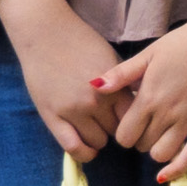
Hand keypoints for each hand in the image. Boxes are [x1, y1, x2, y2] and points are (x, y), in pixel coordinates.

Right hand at [0, 0, 124, 161]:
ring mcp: (73, 111)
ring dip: (99, 137)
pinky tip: (87, 148)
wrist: (45, 32)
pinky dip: (84, 153)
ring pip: (98, 141)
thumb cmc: (80, 42)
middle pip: (117, 131)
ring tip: (95, 126)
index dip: (134, 120)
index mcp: (114, 87)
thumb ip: (124, 85)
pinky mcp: (52, 116)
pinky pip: (73, 147)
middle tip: (110, 120)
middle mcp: (95, 102)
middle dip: (116, 127)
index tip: (131, 119)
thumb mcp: (112, 60)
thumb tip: (140, 106)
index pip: (134, 118)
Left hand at [106, 3, 186, 180]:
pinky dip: (177, 169)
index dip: (123, 134)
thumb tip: (93, 86)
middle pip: (141, 146)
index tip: (129, 125)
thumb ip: (121, 74)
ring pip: (162, 154)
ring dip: (156, 150)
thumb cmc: (182, 44)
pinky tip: (165, 175)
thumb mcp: (148, 54)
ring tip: (160, 137)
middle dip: (139, 140)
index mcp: (150, 97)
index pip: (124, 135)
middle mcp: (168, 112)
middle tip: (145, 127)